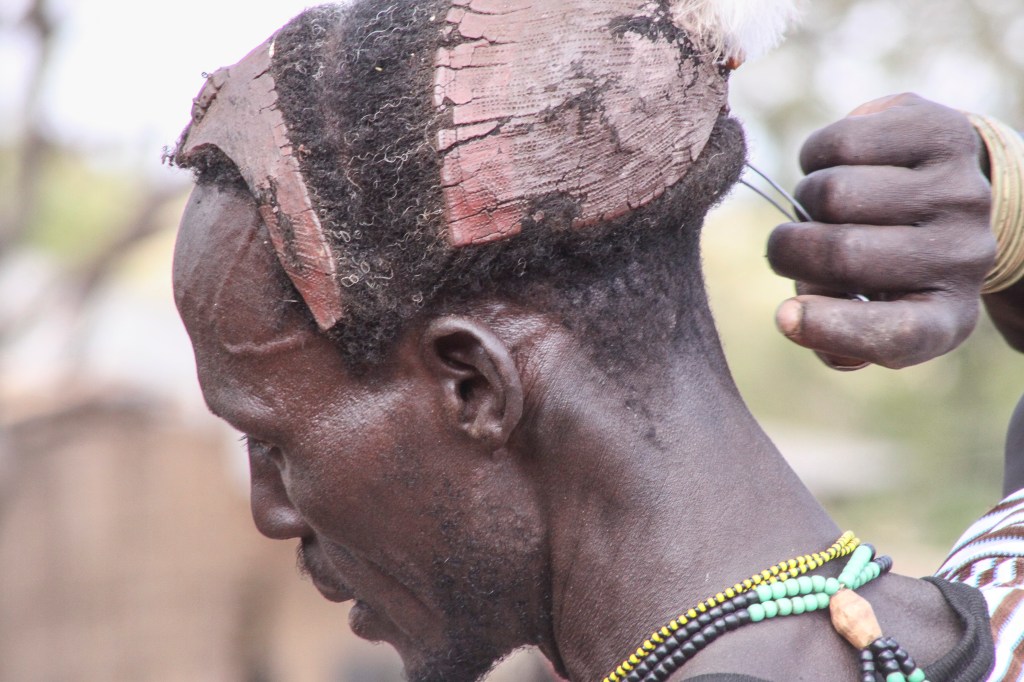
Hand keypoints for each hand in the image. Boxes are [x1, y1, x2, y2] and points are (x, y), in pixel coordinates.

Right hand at [768, 93, 994, 369]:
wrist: (944, 191)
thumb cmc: (882, 264)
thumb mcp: (866, 312)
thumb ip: (828, 334)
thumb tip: (793, 319)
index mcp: (945, 315)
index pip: (897, 333)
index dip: (830, 327)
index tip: (784, 316)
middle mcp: (964, 257)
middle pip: (843, 253)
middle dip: (790, 248)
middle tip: (787, 245)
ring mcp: (961, 192)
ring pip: (834, 193)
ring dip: (805, 198)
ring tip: (822, 205)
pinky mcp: (945, 135)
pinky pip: (842, 144)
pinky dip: (814, 156)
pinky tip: (834, 164)